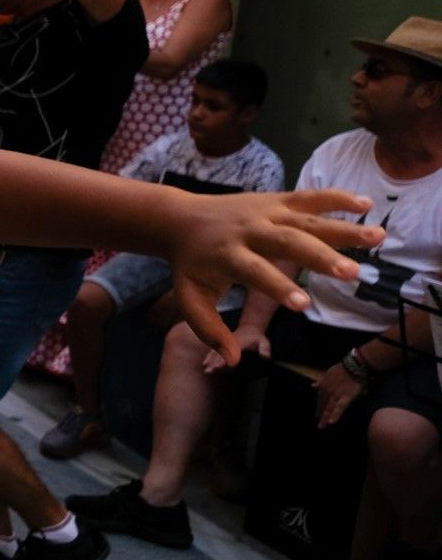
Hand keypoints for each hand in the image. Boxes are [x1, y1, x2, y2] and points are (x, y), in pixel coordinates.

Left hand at [162, 188, 380, 363]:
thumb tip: (232, 361)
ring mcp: (264, 212)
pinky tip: (366, 205)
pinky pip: (308, 197)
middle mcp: (249, 231)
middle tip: (353, 274)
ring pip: (306, 219)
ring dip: (343, 228)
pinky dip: (336, 198)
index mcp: (227, 255)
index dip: (278, 288)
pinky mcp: (275, 200)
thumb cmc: (189, 265)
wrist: (179, 219)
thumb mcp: (190, 299)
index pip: (255, 273)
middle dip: (321, 257)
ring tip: (378, 238)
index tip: (303, 306)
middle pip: (288, 242)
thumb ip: (209, 330)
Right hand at [202, 325, 268, 374]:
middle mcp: (228, 343)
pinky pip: (213, 351)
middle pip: (220, 353)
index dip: (225, 359)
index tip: (219, 365)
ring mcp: (224, 344)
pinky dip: (208, 357)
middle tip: (209, 370)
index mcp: (237, 343)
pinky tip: (205, 363)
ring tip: (206, 368)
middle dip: (214, 362)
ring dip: (210, 360)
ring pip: (215, 352)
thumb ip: (265, 349)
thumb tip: (265, 357)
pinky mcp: (222, 345)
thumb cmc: (256, 338)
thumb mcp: (264, 341)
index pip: (230, 352)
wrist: (249, 329)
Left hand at [314, 362, 365, 428]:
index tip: (317, 414)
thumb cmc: (343, 369)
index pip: (320, 398)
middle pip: (323, 405)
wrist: (353, 366)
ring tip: (322, 426)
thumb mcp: (328, 374)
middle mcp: (327, 391)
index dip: (319, 406)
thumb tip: (312, 385)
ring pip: (329, 408)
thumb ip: (320, 381)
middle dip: (321, 414)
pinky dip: (335, 415)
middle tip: (319, 424)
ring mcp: (335, 395)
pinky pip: (339, 408)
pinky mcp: (345, 398)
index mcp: (323, 385)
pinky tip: (331, 422)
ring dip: (325, 418)